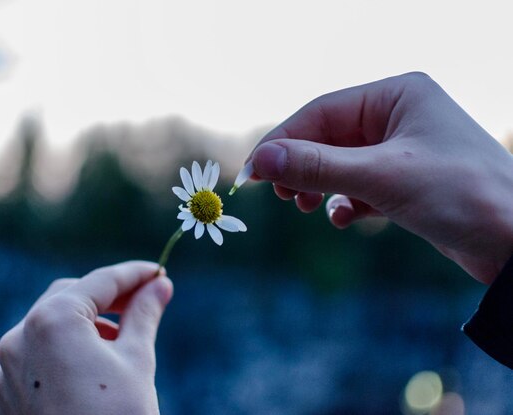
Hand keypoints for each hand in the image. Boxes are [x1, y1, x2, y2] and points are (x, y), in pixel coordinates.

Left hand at [0, 261, 172, 414]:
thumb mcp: (137, 360)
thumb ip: (145, 313)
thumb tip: (160, 286)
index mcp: (52, 321)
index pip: (99, 282)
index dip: (133, 274)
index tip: (158, 274)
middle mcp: (19, 340)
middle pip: (68, 298)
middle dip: (106, 298)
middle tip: (142, 302)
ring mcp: (6, 372)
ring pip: (48, 328)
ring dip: (83, 325)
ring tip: (119, 340)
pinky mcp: (6, 399)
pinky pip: (35, 360)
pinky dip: (63, 353)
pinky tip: (91, 369)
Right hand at [249, 72, 512, 283]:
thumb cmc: (461, 195)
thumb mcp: (381, 177)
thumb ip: (316, 166)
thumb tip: (259, 160)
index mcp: (397, 95)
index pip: (321, 112)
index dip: (282, 141)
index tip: (252, 173)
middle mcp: (399, 117)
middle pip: (328, 138)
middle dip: (301, 167)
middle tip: (280, 195)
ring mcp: (403, 150)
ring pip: (340, 163)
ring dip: (319, 186)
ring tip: (304, 207)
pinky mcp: (407, 182)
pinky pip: (360, 186)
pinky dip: (346, 202)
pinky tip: (347, 219)